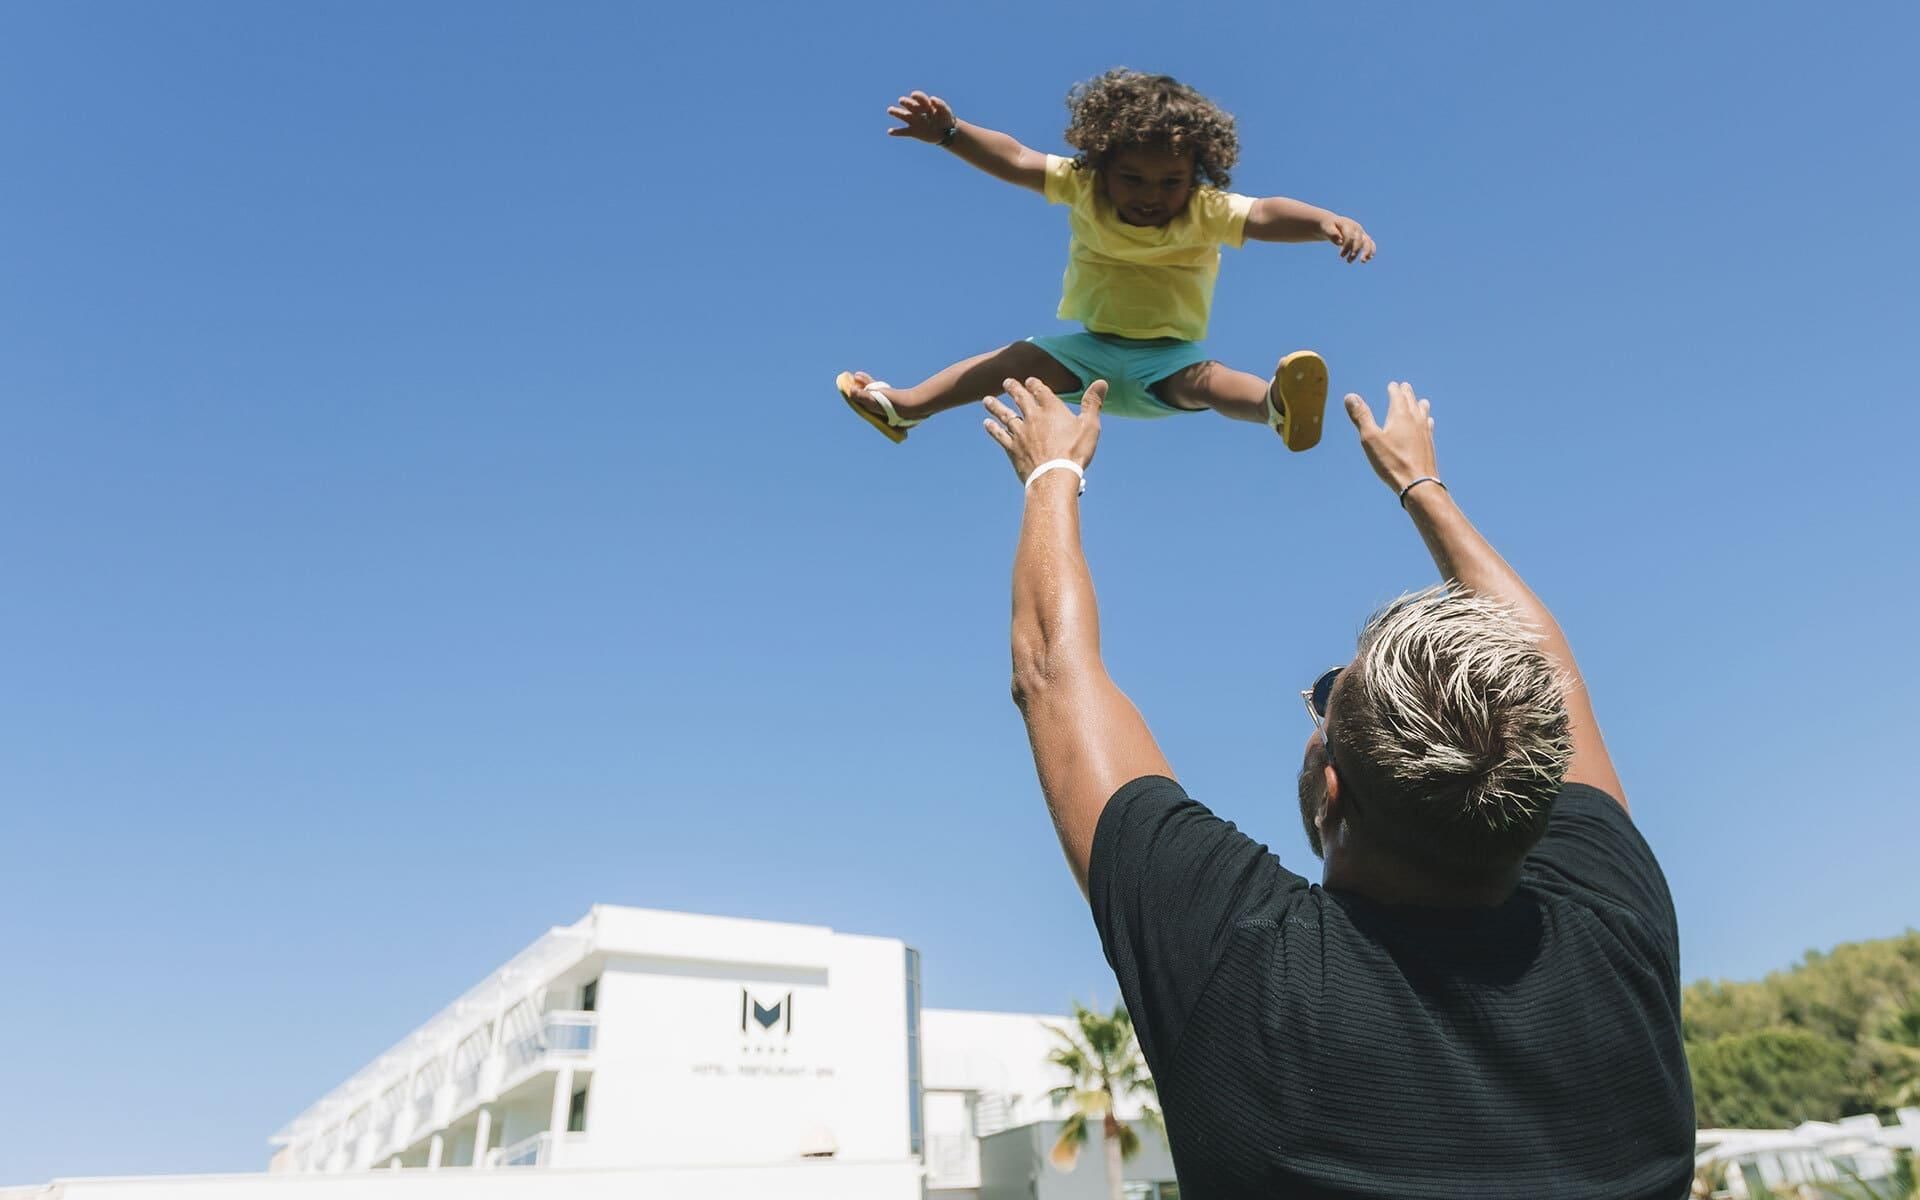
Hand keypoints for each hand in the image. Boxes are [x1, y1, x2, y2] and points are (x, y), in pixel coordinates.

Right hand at [886, 91, 956, 142]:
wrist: (946, 133)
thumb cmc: (946, 119)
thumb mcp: (946, 112)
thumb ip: (940, 104)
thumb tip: (932, 98)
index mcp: (926, 105)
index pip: (920, 98)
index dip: (916, 96)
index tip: (913, 95)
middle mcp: (918, 111)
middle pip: (910, 105)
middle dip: (906, 102)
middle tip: (902, 101)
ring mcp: (914, 121)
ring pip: (904, 116)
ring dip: (896, 112)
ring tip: (890, 110)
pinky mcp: (913, 132)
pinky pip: (903, 132)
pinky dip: (896, 132)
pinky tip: (890, 132)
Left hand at [983, 378, 1104, 484]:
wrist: (1054, 476)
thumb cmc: (1075, 451)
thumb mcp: (1090, 425)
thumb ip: (1093, 402)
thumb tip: (1102, 381)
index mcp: (1051, 409)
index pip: (1040, 390)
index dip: (1034, 383)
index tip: (1029, 380)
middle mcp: (1033, 417)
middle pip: (1020, 398)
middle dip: (1013, 388)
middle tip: (1006, 382)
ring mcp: (1020, 433)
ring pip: (1005, 415)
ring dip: (995, 406)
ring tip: (986, 399)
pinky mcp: (1012, 449)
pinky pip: (1000, 435)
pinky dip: (992, 428)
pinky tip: (987, 423)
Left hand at [1323, 215, 1375, 262]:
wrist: (1332, 223)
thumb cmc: (1328, 226)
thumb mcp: (1326, 228)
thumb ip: (1332, 234)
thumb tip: (1340, 242)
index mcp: (1347, 224)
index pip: (1350, 236)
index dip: (1346, 247)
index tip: (1341, 256)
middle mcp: (1356, 228)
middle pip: (1359, 239)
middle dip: (1355, 251)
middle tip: (1348, 261)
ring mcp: (1361, 232)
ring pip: (1368, 241)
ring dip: (1366, 252)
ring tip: (1363, 262)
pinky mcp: (1363, 237)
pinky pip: (1370, 243)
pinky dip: (1371, 250)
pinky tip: (1368, 259)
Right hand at [1345, 381, 1437, 494]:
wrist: (1418, 483)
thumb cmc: (1392, 461)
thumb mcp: (1370, 438)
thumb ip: (1361, 416)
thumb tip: (1350, 396)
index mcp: (1400, 415)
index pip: (1398, 395)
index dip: (1394, 389)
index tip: (1392, 385)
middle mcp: (1415, 419)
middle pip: (1412, 401)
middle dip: (1407, 393)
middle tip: (1405, 387)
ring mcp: (1425, 431)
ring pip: (1423, 412)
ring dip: (1419, 404)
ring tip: (1419, 401)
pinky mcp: (1429, 444)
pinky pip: (1428, 426)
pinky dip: (1426, 419)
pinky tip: (1427, 423)